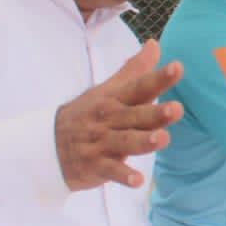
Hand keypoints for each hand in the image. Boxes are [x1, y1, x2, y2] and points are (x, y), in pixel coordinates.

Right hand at [54, 40, 182, 189]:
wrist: (47, 144)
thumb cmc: (88, 114)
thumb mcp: (109, 89)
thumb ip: (135, 69)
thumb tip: (155, 44)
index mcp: (115, 99)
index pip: (140, 86)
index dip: (159, 77)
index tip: (178, 67)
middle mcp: (109, 119)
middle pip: (135, 115)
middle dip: (155, 113)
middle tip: (177, 108)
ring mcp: (101, 142)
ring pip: (125, 142)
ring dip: (143, 141)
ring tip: (163, 139)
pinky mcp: (95, 165)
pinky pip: (110, 171)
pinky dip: (123, 176)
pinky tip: (138, 181)